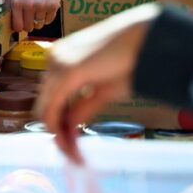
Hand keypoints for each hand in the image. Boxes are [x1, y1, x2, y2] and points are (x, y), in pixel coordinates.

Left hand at [5, 0, 63, 31]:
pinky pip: (48, 21)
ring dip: (38, 21)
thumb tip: (4, 19)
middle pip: (28, 27)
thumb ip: (8, 3)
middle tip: (29, 17)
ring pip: (39, 25)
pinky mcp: (53, 6)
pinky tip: (45, 8)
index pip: (17, 26)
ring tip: (38, 10)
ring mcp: (42, 6)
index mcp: (17, 1)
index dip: (19, 27)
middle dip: (29, 24)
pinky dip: (47, 17)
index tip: (20, 24)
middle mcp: (29, 5)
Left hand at [34, 4, 159, 163]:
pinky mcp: (67, 71)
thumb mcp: (102, 89)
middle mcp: (52, 59)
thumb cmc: (132, 59)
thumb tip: (68, 129)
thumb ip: (82, 107)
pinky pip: (53, 108)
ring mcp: (57, 63)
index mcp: (59, 58)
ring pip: (46, 109)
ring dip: (58, 135)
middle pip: (45, 104)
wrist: (148, 36)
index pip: (49, 97)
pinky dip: (59, 130)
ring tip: (75, 155)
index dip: (56, 124)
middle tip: (73, 157)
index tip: (70, 148)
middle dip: (57, 133)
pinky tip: (71, 146)